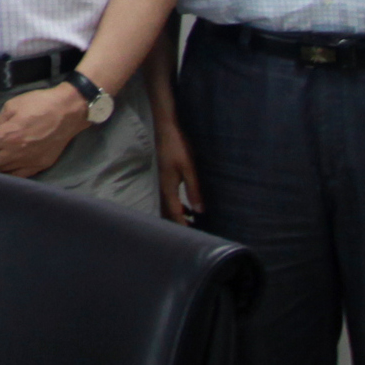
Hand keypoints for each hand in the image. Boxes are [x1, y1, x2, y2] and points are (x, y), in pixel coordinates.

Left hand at [0, 84, 88, 178]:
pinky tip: (3, 169)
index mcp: (8, 136)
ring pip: (3, 172)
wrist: (69, 111)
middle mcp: (17, 152)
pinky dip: (9, 174)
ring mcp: (29, 161)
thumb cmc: (40, 103)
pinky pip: (19, 176)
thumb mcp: (12, 105)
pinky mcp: (40, 165)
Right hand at [154, 104, 201, 222]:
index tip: (193, 235)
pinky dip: (179, 204)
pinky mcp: (166, 176)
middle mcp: (164, 187)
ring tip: (194, 220)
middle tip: (194, 231)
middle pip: (169, 211)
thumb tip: (200, 210)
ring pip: (169, 204)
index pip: (175, 212)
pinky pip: (171, 196)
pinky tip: (190, 204)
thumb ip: (194, 189)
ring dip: (179, 213)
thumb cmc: (178, 147)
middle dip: (180, 222)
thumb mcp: (189, 168)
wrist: (166, 129)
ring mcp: (164, 181)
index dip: (183, 224)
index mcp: (169, 187)